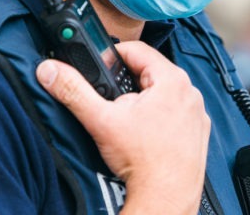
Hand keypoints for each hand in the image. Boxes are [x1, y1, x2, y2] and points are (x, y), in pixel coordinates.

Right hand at [36, 41, 209, 214]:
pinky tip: (144, 136)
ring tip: (127, 122)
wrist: (166, 198)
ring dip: (142, 102)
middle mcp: (189, 92)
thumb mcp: (101, 120)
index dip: (112, 57)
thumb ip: (73, 91)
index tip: (99, 70)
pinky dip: (159, 118)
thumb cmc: (144, 161)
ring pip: (162, 94)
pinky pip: (175, 113)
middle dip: (126, 83)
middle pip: (149, 72)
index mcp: (172, 79)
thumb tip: (52, 72)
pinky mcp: (197, 131)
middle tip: (111, 103)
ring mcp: (196, 112)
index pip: (137, 50)